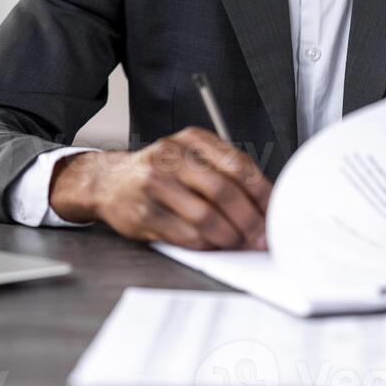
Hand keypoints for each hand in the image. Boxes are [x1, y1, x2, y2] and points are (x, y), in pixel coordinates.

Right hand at [49, 127, 272, 249]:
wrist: (108, 182)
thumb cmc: (160, 173)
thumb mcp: (189, 157)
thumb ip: (223, 173)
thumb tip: (265, 204)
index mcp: (190, 140)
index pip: (236, 164)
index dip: (261, 192)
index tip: (277, 212)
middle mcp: (170, 157)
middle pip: (222, 190)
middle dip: (249, 219)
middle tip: (262, 237)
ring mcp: (153, 185)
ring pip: (204, 216)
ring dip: (229, 236)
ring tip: (240, 243)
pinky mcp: (143, 214)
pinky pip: (185, 235)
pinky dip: (206, 245)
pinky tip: (214, 245)